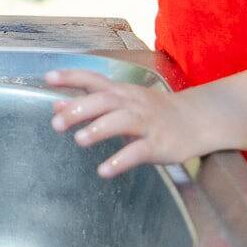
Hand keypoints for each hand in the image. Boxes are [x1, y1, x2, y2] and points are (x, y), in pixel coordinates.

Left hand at [45, 69, 222, 176]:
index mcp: (120, 92)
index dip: (71, 77)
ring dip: (99, 130)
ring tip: (79, 141)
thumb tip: (55, 105)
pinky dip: (120, 160)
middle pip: (105, 101)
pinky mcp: (159, 143)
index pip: (93, 79)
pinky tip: (104, 170)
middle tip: (57, 124)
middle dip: (79, 110)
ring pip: (122, 121)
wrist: (197, 119)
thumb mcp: (120, 103)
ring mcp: (147, 123)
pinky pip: (139, 151)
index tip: (48, 78)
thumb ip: (88, 104)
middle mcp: (132, 103)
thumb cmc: (150, 111)